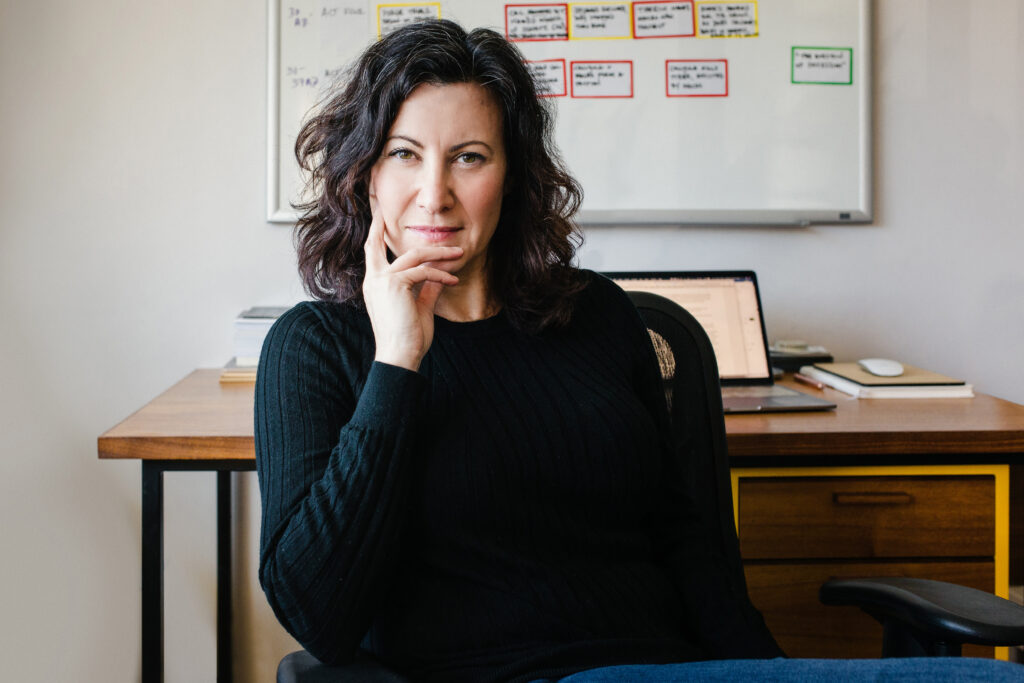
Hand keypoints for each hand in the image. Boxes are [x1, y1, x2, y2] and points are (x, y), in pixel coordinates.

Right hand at [362, 210, 461, 371]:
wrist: (400, 355)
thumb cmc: (409, 337)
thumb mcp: (419, 307)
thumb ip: (426, 289)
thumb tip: (437, 277)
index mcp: (375, 285)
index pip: (372, 254)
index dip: (375, 235)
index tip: (378, 219)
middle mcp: (373, 280)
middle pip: (376, 244)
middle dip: (380, 225)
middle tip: (382, 208)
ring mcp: (382, 281)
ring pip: (414, 255)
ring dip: (439, 253)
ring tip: (459, 253)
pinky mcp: (395, 284)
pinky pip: (424, 272)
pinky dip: (441, 274)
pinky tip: (454, 279)